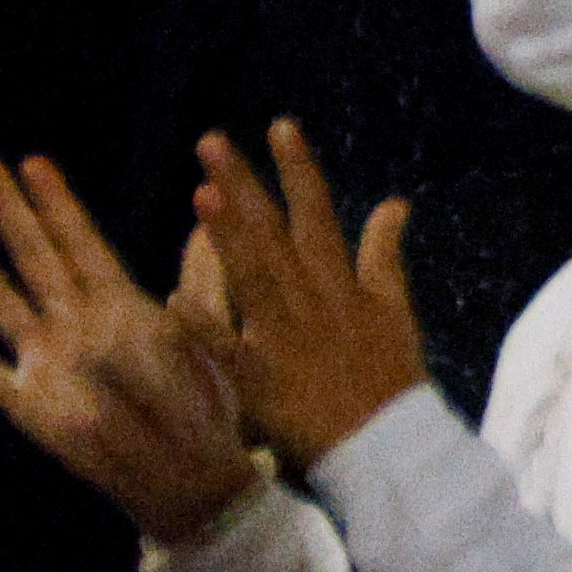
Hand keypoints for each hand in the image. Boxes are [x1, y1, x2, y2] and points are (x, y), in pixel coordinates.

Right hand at [0, 151, 264, 545]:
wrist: (187, 472)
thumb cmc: (203, 402)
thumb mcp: (207, 335)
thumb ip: (203, 278)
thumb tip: (214, 219)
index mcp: (118, 304)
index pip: (81, 240)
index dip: (58, 203)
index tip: (34, 162)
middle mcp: (76, 324)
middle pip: (35, 256)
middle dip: (8, 210)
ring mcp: (50, 363)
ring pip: (2, 303)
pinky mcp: (33, 408)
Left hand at [185, 116, 433, 469]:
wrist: (389, 446)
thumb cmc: (390, 377)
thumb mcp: (395, 307)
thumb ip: (385, 253)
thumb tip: (396, 201)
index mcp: (341, 282)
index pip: (318, 212)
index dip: (298, 168)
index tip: (278, 125)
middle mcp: (312, 300)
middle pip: (274, 233)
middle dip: (244, 185)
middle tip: (210, 142)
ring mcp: (287, 338)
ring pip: (255, 278)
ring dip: (228, 236)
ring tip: (200, 193)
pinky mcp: (266, 382)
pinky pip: (229, 352)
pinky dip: (205, 330)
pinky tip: (175, 302)